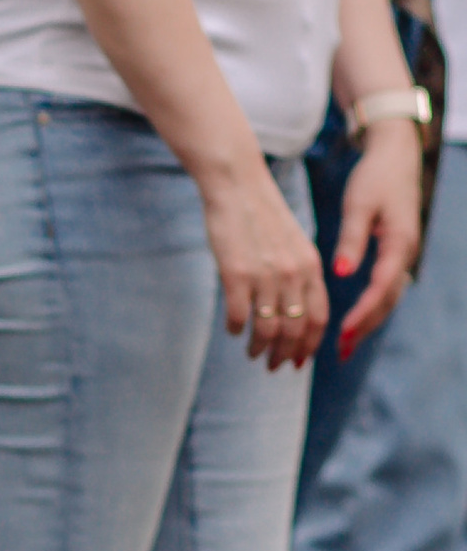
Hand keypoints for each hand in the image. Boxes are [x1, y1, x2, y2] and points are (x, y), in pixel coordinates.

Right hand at [200, 154, 331, 369]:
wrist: (237, 184)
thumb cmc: (262, 212)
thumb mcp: (293, 242)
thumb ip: (299, 273)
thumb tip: (295, 308)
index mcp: (310, 266)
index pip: (318, 318)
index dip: (309, 346)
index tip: (299, 361)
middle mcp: (292, 274)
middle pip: (295, 330)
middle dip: (285, 355)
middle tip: (273, 366)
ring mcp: (264, 275)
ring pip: (268, 328)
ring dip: (260, 347)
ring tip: (252, 353)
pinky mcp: (235, 273)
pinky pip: (238, 314)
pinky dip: (236, 328)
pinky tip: (232, 329)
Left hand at [333, 118, 422, 352]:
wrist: (395, 156)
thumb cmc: (375, 177)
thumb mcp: (359, 205)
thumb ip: (352, 240)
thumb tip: (343, 274)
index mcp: (398, 244)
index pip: (381, 288)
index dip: (362, 313)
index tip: (343, 332)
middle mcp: (405, 254)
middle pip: (387, 300)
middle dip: (365, 326)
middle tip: (341, 350)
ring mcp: (403, 254)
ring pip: (388, 296)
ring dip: (369, 320)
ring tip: (345, 343)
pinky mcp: (396, 251)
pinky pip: (386, 286)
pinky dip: (372, 305)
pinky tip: (355, 317)